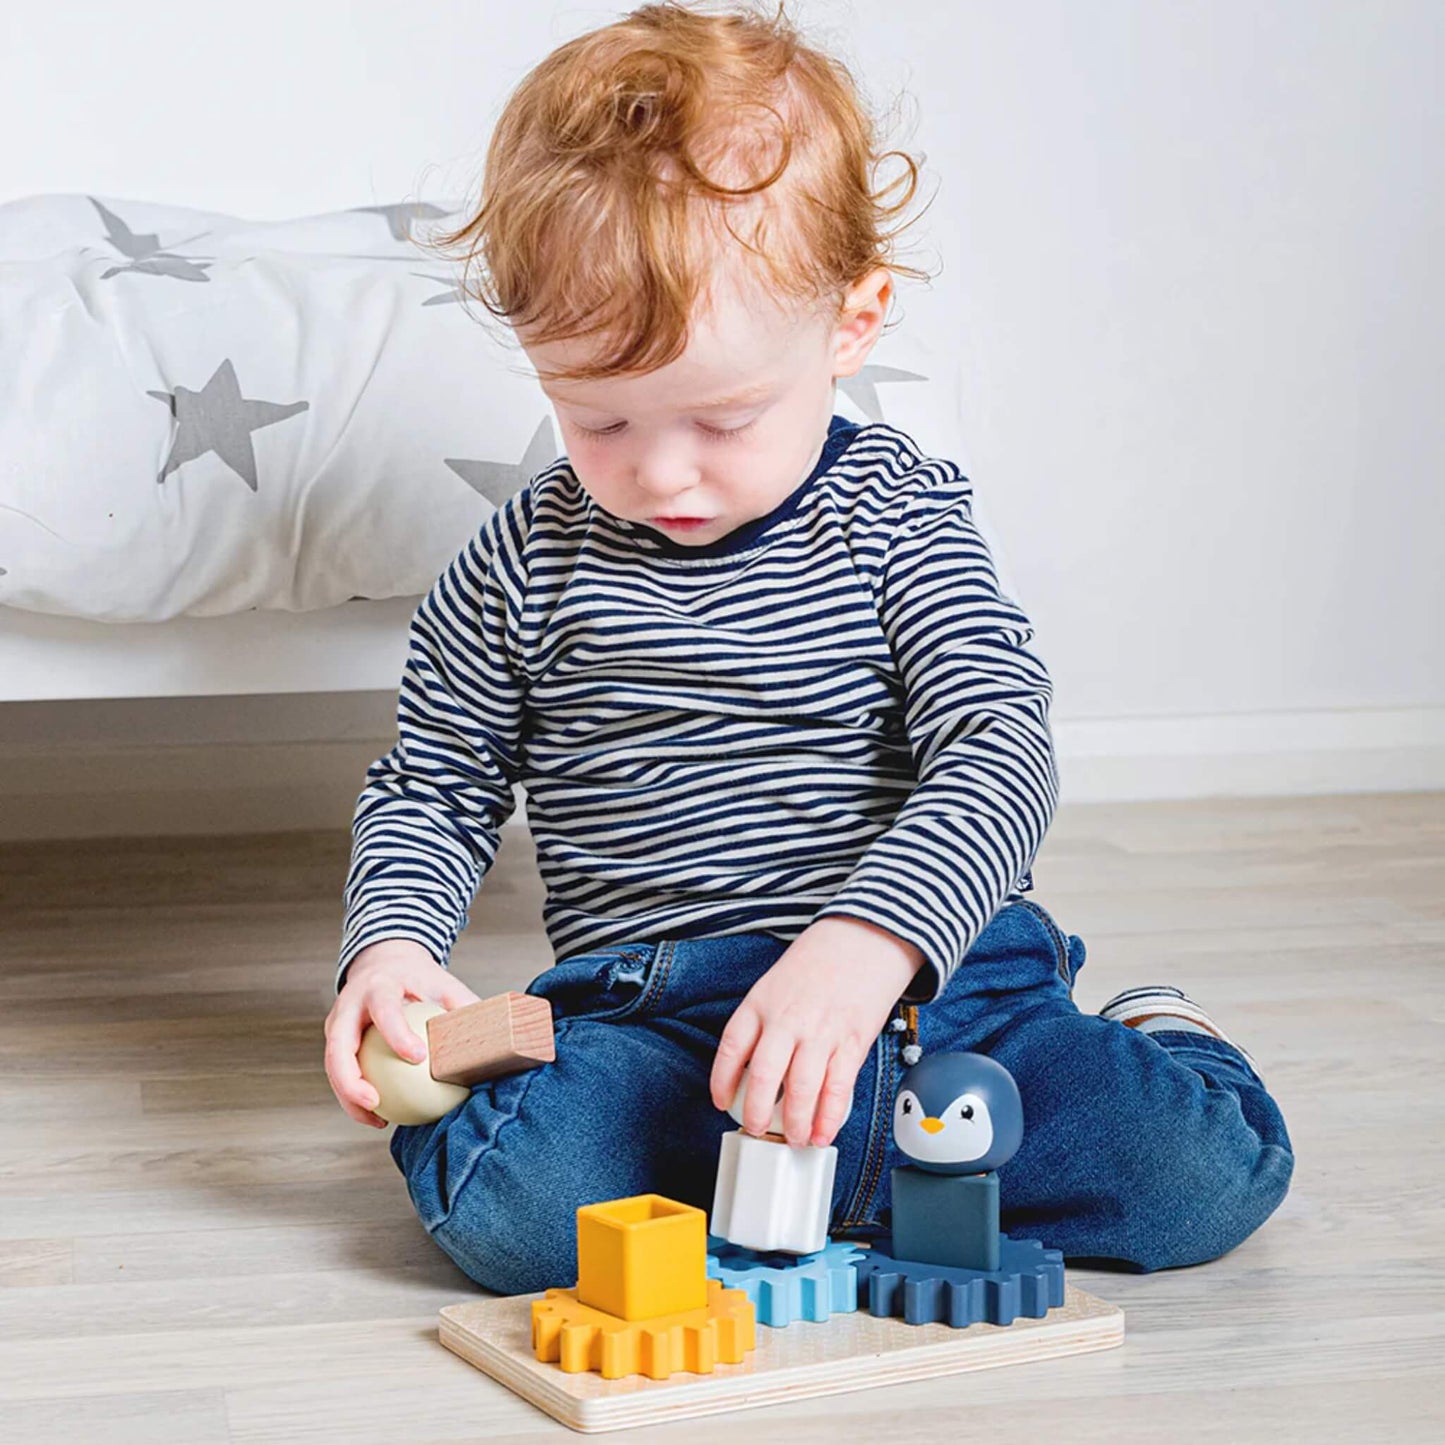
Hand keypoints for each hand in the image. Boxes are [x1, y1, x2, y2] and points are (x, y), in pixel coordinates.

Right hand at [323, 939, 481, 1127]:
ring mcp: (336, 1021)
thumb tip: (492, 1041)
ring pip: (332, 1065)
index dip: (397, 1034)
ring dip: (349, 1097)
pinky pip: (338, 1071)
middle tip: (376, 1102)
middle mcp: (350, 1003)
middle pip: (338, 1044)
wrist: (385, 962)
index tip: (418, 1057)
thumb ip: (463, 1008)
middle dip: (350, 1078)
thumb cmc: (419, 978)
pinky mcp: (334, 1038)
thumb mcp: (444, 984)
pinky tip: (378, 1115)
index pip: (384, 1010)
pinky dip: (353, 1097)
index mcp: (380, 985)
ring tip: (377, 1120)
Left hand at [709, 916, 925, 1148]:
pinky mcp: (852, 1041)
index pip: (732, 1048)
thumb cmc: (817, 963)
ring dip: (796, 1123)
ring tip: (794, 1140)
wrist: (864, 939)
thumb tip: (754, 1070)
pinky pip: (838, 1088)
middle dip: (758, 1113)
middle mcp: (788, 1019)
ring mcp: (821, 1032)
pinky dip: (829, 1117)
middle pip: (764, 1076)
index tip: (720, 1102)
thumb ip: (763, 1022)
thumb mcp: (774, 984)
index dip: (722, 1081)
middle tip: (757, 1130)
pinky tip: (823, 1132)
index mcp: (761, 1002)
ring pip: (802, 1089)